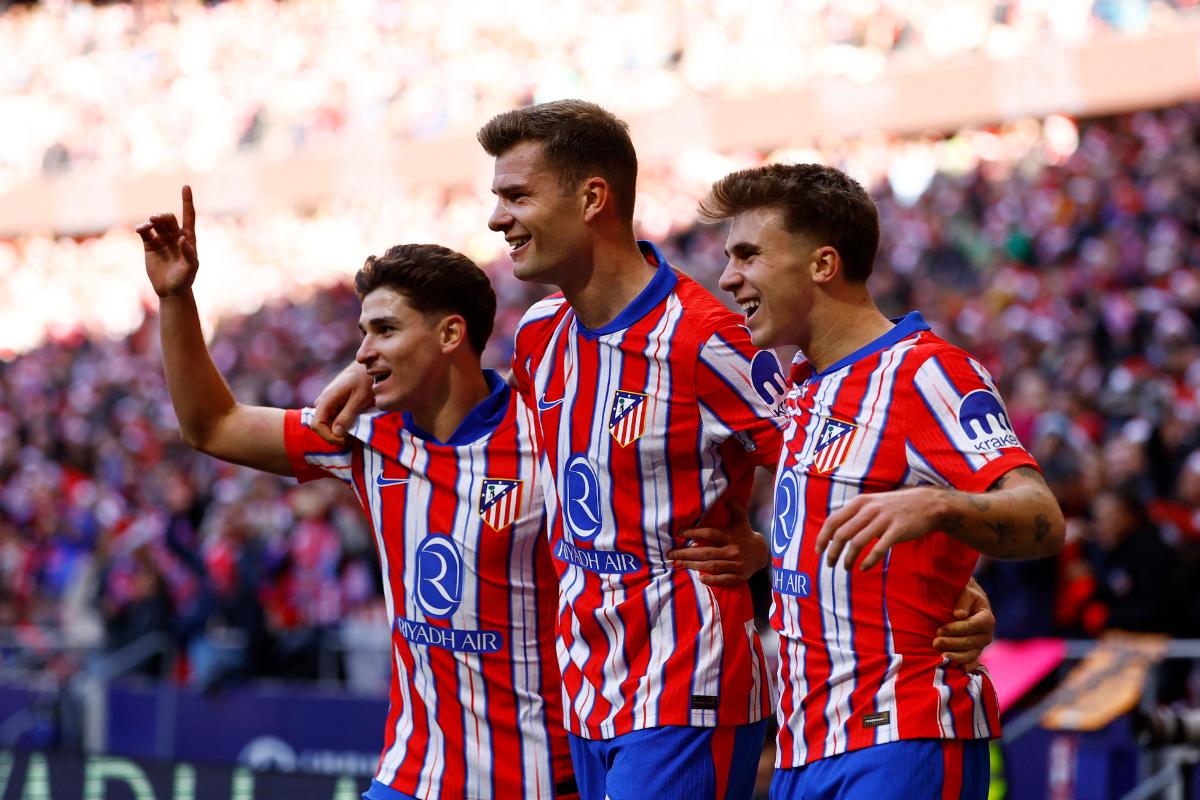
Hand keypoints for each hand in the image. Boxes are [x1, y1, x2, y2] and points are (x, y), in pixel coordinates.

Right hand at [137, 185, 198, 297]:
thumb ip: (189, 253)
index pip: (188, 216)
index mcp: (188, 238)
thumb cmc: (185, 279)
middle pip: (169, 219)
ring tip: (148, 225)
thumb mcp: (191, 267)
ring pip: (156, 224)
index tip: (186, 186)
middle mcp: (175, 236)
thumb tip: (182, 238)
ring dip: (152, 221)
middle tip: (156, 219)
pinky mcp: (149, 246)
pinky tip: (141, 229)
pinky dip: (142, 228)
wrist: (171, 290)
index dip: (187, 201)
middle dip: (163, 216)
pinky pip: (145, 233)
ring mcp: (161, 240)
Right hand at [311, 362, 373, 444]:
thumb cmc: (365, 379)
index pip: (316, 425)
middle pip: (321, 426)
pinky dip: (343, 425)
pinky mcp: (335, 403)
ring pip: (328, 424)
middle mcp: (323, 401)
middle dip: (335, 435)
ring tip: (356, 433)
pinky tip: (355, 425)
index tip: (345, 440)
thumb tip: (336, 433)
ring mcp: (328, 403)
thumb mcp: (359, 399)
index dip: (328, 436)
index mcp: (326, 400)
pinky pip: (334, 418)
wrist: (371, 365)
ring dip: (340, 431)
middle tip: (353, 438)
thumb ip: (347, 415)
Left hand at [668, 500, 767, 586]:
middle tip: (670, 554)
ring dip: (693, 566)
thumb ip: (733, 506)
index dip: (694, 532)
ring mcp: (736, 565)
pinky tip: (700, 579)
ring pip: (711, 566)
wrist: (762, 552)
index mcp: (731, 535)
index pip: (710, 533)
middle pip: (706, 553)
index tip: (679, 533)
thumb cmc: (744, 533)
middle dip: (686, 554)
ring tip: (678, 564)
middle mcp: (733, 550)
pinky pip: (724, 580)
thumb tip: (726, 494)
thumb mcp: (741, 518)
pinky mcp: (739, 576)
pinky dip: (712, 580)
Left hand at [815, 487, 940, 570]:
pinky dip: (868, 560)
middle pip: (841, 534)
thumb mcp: (871, 503)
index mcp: (859, 503)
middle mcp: (869, 509)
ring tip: (846, 567)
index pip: (833, 521)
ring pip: (857, 542)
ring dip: (848, 558)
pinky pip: (878, 549)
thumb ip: (854, 514)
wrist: (927, 503)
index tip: (818, 551)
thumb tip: (834, 532)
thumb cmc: (895, 507)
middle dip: (832, 552)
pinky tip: (864, 568)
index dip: (822, 537)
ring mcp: (883, 519)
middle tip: (830, 564)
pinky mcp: (897, 530)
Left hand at [933, 577, 993, 671]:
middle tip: (935, 642)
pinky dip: (967, 667)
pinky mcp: (975, 652)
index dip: (957, 629)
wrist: (966, 600)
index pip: (973, 626)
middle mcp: (987, 634)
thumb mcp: (966, 591)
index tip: (940, 630)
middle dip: (952, 643)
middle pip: (970, 642)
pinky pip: (973, 662)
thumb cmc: (964, 593)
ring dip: (956, 656)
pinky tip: (959, 670)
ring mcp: (981, 645)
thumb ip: (963, 601)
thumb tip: (959, 614)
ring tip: (941, 657)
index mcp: (986, 618)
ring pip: (971, 654)